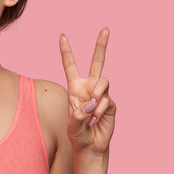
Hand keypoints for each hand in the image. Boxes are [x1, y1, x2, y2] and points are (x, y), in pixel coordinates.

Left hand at [59, 27, 115, 154]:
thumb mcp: (71, 124)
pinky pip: (107, 100)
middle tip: (105, 29)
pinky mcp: (111, 103)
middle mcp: (89, 86)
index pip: (70, 66)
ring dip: (97, 95)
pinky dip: (100, 110)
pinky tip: (96, 119)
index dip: (66, 51)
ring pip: (103, 81)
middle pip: (97, 62)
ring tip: (91, 111)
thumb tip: (91, 104)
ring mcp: (102, 94)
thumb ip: (78, 115)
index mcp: (75, 87)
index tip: (62, 36)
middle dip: (101, 45)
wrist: (90, 145)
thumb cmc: (77, 133)